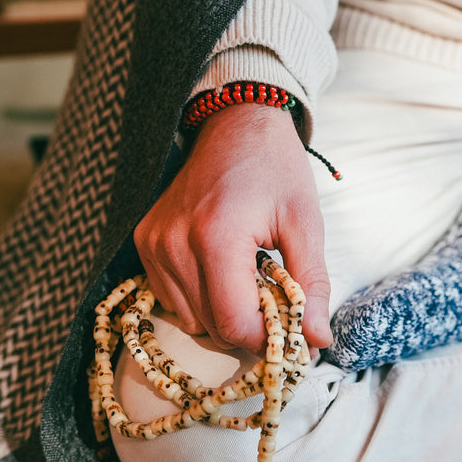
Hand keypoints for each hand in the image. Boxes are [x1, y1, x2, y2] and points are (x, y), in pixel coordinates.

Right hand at [134, 102, 332, 354]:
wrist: (236, 121)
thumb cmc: (276, 168)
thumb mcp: (306, 223)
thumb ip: (312, 285)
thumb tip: (317, 341)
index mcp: (216, 237)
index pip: (233, 323)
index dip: (267, 338)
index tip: (291, 329)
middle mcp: (174, 243)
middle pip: (212, 327)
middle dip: (249, 327)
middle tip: (277, 299)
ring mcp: (153, 243)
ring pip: (191, 319)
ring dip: (224, 314)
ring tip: (250, 278)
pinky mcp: (144, 242)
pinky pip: (172, 298)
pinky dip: (202, 298)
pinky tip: (224, 270)